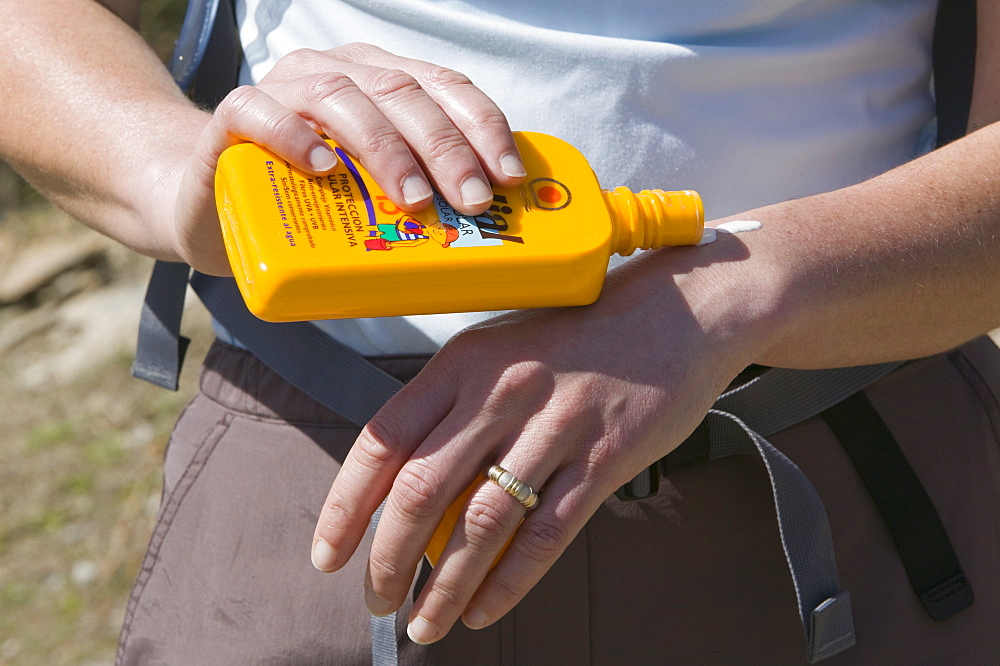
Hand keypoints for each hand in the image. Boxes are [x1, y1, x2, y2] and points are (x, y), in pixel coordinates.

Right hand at [162, 43, 525, 274]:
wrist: (210, 203)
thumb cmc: (307, 203)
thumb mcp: (371, 196)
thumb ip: (419, 193)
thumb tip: (494, 237)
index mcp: (378, 81)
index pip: (442, 85)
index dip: (482, 126)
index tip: (508, 175)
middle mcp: (334, 72)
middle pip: (400, 92)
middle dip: (444, 147)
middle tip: (470, 201)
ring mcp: (282, 90)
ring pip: (339, 97)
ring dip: (383, 148)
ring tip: (411, 198)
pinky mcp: (232, 117)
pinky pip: (259, 112)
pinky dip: (294, 136)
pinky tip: (322, 167)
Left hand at [310, 234, 758, 642]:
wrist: (675, 314)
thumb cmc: (579, 335)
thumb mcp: (501, 349)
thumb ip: (455, 408)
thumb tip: (409, 491)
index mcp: (464, 362)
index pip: (382, 440)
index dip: (346, 505)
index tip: (328, 554)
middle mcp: (501, 391)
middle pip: (423, 491)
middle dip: (387, 560)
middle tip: (376, 600)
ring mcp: (555, 424)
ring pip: (481, 524)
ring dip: (444, 586)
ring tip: (426, 624)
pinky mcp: (604, 456)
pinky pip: (546, 534)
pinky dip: (508, 583)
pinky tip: (484, 610)